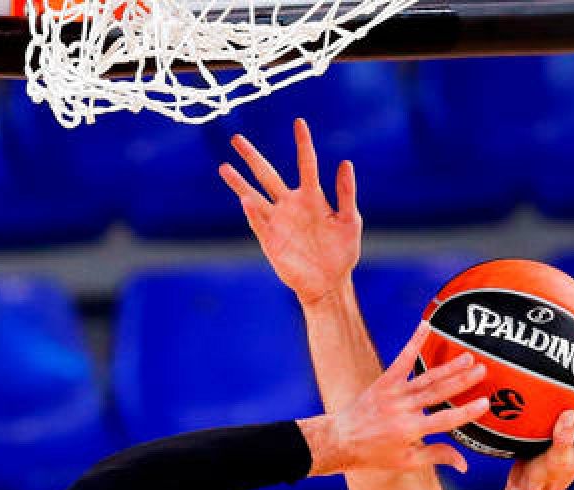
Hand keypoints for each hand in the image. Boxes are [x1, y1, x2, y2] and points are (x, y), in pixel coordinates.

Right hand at [220, 118, 360, 304]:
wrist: (330, 283)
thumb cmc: (342, 252)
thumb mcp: (350, 220)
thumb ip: (345, 193)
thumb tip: (345, 163)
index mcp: (312, 197)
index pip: (305, 164)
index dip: (303, 144)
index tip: (299, 122)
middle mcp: (291, 205)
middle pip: (267, 175)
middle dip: (252, 157)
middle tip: (236, 139)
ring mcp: (278, 222)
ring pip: (254, 197)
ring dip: (240, 184)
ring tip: (224, 167)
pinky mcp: (271, 240)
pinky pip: (259, 224)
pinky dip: (253, 213)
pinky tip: (245, 201)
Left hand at [315, 326, 489, 475]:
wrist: (340, 440)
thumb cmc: (374, 456)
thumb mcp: (406, 462)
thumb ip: (436, 456)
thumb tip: (465, 464)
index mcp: (409, 431)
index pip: (444, 420)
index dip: (465, 412)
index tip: (485, 403)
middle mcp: (402, 409)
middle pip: (438, 393)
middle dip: (462, 381)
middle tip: (483, 370)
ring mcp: (393, 393)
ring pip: (426, 378)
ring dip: (448, 366)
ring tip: (469, 356)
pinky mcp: (384, 382)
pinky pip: (402, 360)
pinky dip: (414, 342)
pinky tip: (426, 326)